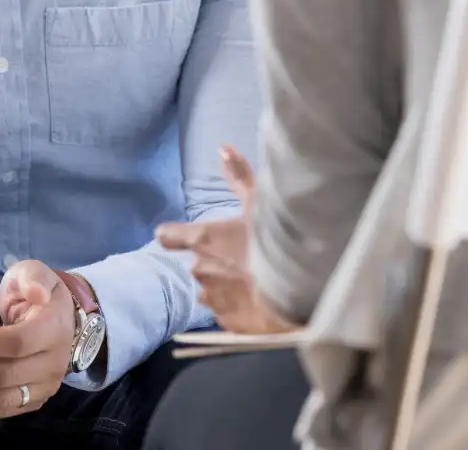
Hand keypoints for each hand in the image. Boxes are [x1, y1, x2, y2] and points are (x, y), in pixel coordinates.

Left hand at [0, 260, 74, 418]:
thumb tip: (36, 293)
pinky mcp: (29, 403)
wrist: (54, 319)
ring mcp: (42, 389)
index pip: (17, 343)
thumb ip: (33, 278)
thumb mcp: (34, 273)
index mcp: (54, 331)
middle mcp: (53, 366)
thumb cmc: (35, 291)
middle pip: (5, 376)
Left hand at [156, 145, 296, 335]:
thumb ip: (239, 176)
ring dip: (223, 286)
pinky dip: (237, 307)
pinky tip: (256, 300)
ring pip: (210, 289)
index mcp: (202, 239)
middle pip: (195, 264)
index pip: (167, 235)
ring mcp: (211, 298)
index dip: (174, 235)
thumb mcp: (261, 203)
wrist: (300, 293)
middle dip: (213, 261)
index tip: (181, 235)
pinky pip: (226, 312)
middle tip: (240, 259)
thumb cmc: (277, 242)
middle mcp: (199, 269)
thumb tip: (222, 147)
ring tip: (249, 281)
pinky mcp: (226, 322)